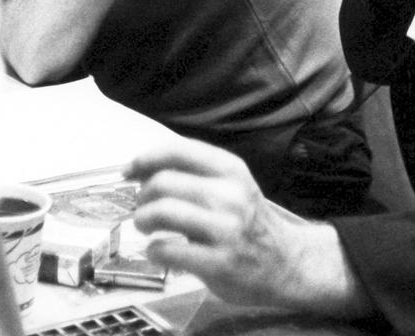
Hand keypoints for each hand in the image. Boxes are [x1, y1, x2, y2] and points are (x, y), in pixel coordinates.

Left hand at [126, 140, 367, 316]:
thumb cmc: (248, 221)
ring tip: (145, 226)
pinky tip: (158, 250)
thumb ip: (194, 174)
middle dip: (142, 195)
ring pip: (162, 212)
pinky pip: (168, 249)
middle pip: (164, 182)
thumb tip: (141, 169)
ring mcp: (225, 230)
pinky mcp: (218, 263)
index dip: (145, 158)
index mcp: (230, 169)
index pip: (177, 150)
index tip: (129, 171)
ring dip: (143, 219)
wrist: (286, 263)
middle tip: (142, 208)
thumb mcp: (231, 185)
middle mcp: (229, 194)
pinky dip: (153, 249)